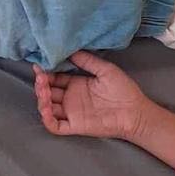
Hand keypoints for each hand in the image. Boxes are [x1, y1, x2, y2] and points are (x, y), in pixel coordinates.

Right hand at [33, 52, 151, 140]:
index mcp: (77, 84)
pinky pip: (54, 125)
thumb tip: (71, 50)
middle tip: (40, 77)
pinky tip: (46, 107)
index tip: (39, 65)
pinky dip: (46, 119)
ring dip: (41, 99)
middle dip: (41, 84)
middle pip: (48, 92)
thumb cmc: (124, 90)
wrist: (135, 111)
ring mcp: (71, 113)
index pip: (55, 78)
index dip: (46, 73)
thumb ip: (88, 60)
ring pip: (48, 108)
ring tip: (43, 89)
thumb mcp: (105, 70)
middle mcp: (71, 98)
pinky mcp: (74, 126)